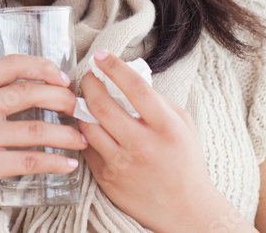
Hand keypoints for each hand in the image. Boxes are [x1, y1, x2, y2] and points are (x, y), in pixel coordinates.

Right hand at [0, 54, 88, 221]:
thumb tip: (38, 84)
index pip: (11, 64)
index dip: (42, 66)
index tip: (63, 78)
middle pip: (29, 93)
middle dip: (62, 99)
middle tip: (77, 108)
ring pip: (36, 130)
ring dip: (67, 134)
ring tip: (82, 139)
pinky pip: (31, 161)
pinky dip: (55, 162)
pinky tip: (69, 163)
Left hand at [78, 50, 222, 232]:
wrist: (185, 210)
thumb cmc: (185, 162)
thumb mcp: (183, 124)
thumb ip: (158, 100)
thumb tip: (128, 76)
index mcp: (166, 127)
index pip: (135, 88)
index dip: (114, 67)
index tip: (101, 55)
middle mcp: (142, 145)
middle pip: (102, 105)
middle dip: (89, 84)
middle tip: (87, 76)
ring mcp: (122, 164)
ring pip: (87, 125)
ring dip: (80, 106)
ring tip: (82, 98)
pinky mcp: (107, 179)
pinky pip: (87, 147)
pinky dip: (84, 131)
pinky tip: (88, 124)